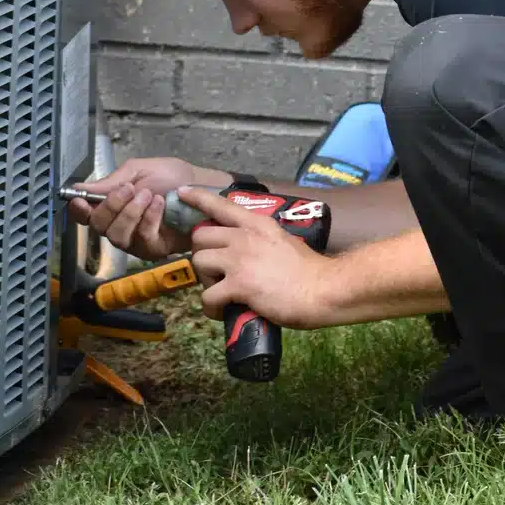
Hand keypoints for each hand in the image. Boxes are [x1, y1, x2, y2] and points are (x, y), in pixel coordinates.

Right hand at [67, 156, 220, 260]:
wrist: (202, 187)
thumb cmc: (171, 177)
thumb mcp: (139, 170)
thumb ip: (111, 181)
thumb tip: (78, 187)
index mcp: (112, 206)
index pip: (85, 215)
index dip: (78, 210)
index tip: (79, 200)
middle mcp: (119, 226)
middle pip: (99, 226)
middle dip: (112, 205)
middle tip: (130, 189)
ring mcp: (135, 240)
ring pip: (117, 236)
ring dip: (131, 213)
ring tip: (148, 195)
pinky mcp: (153, 250)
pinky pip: (142, 238)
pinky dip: (148, 219)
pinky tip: (159, 205)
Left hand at [181, 186, 332, 329]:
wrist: (322, 289)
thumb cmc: (308, 270)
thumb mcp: (282, 241)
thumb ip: (261, 240)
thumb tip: (248, 252)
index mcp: (256, 224)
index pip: (220, 204)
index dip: (198, 198)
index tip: (182, 193)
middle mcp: (244, 236)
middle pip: (200, 237)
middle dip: (203, 254)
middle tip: (216, 271)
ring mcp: (239, 260)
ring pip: (199, 263)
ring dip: (205, 280)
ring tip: (221, 290)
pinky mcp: (238, 285)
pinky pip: (208, 297)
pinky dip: (211, 307)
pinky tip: (223, 310)